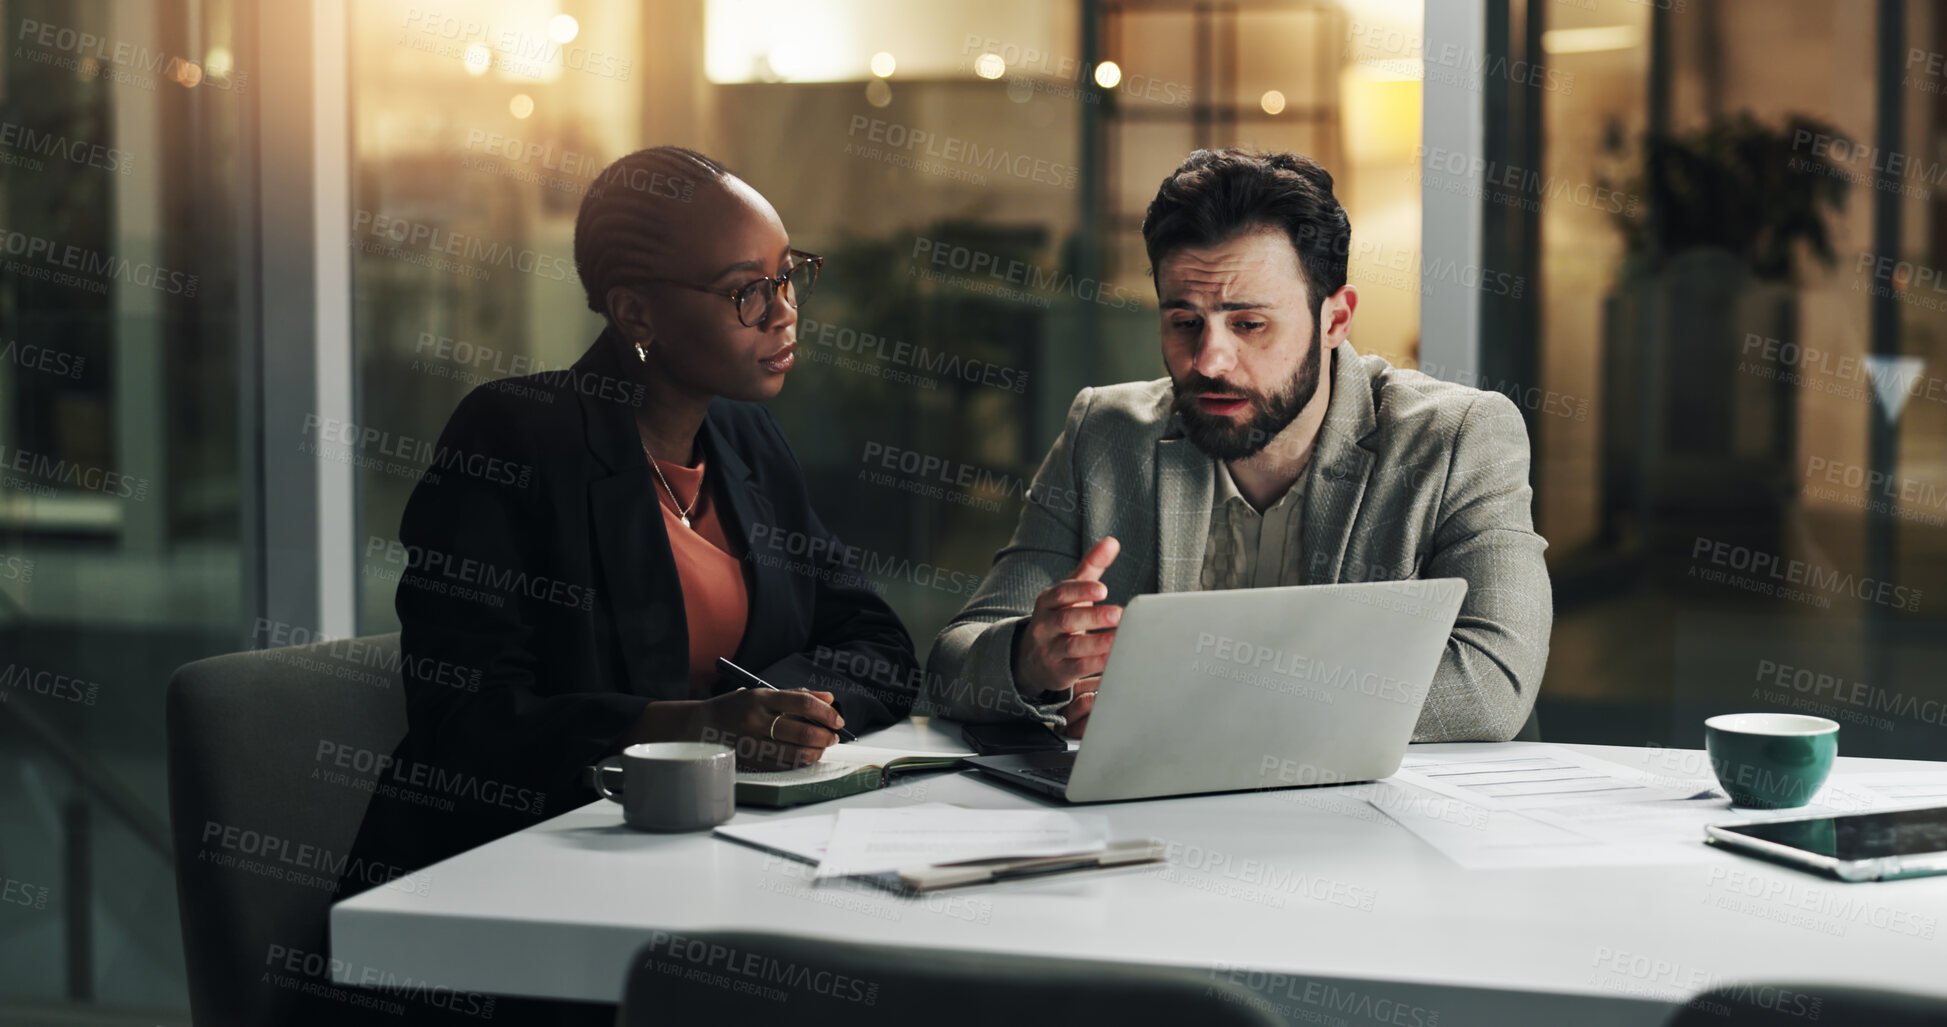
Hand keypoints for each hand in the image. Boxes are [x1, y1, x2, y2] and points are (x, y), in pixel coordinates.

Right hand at [689, 688, 845, 770]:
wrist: (701, 726)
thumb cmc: (737, 707)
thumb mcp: (763, 693)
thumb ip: (797, 695)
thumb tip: (828, 699)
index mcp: (760, 699)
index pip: (802, 703)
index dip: (826, 713)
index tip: (838, 719)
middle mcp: (756, 720)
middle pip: (802, 732)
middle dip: (825, 736)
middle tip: (833, 736)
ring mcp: (753, 743)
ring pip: (795, 753)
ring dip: (816, 752)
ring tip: (822, 747)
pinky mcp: (751, 761)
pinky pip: (784, 765)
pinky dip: (801, 761)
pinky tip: (805, 755)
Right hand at [1011, 536, 1121, 731]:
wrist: (1032, 658)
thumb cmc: (1060, 616)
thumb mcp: (1070, 591)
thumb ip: (1091, 566)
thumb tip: (1112, 541)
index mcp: (1047, 602)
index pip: (1061, 593)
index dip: (1080, 590)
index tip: (1102, 589)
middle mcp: (1044, 625)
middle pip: (1067, 620)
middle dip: (1092, 616)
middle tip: (1118, 613)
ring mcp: (1050, 650)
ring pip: (1072, 647)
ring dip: (1097, 643)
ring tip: (1119, 638)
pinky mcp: (1059, 672)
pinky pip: (1078, 668)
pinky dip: (1097, 664)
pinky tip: (1116, 658)